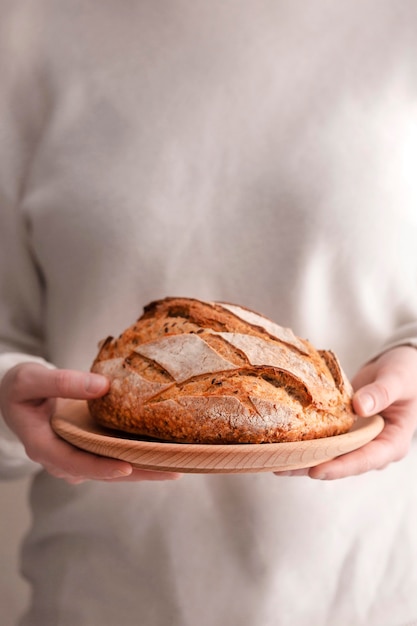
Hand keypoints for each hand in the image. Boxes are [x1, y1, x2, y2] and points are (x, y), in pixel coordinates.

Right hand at [0, 363, 180, 483]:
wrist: (16, 394)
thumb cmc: (21, 386)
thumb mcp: (32, 379)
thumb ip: (63, 382)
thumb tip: (103, 386)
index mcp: (42, 445)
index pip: (74, 462)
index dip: (101, 467)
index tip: (128, 466)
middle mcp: (59, 458)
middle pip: (101, 472)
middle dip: (137, 473)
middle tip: (173, 470)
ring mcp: (73, 457)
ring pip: (109, 468)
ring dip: (141, 468)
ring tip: (176, 465)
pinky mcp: (84, 449)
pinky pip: (110, 456)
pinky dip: (133, 456)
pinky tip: (158, 453)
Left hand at [275, 346, 416, 479]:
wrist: (401, 366)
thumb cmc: (406, 372)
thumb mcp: (398, 379)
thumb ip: (382, 392)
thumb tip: (359, 407)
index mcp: (393, 442)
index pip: (366, 460)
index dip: (341, 467)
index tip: (316, 471)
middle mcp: (374, 447)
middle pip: (342, 462)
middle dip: (312, 466)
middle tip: (282, 468)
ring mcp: (358, 440)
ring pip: (330, 454)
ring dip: (304, 458)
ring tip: (274, 461)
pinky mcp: (345, 430)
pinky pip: (326, 438)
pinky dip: (307, 440)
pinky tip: (283, 441)